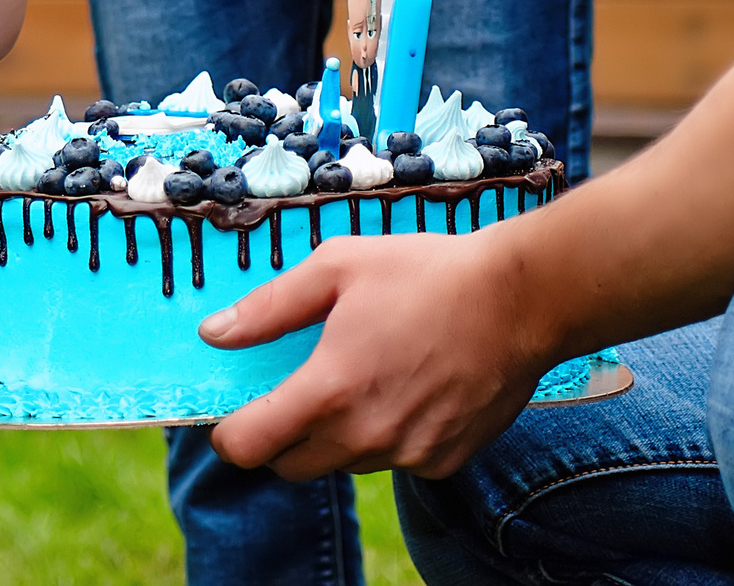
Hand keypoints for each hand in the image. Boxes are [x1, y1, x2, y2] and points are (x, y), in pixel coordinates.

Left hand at [201, 234, 547, 480]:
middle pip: (291, 467)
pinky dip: (387, 435)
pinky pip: (394, 461)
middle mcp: (364, 436)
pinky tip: (407, 388)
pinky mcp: (443, 460)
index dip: (231, 434)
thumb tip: (213, 333)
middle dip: (281, 436)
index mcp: (328, 391)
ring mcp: (407, 454)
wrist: (520, 299)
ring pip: (344, 464)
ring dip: (336, 435)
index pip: (249, 448)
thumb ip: (268, 307)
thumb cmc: (426, 274)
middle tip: (297, 390)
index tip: (235, 414)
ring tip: (362, 376)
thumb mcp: (336, 267)